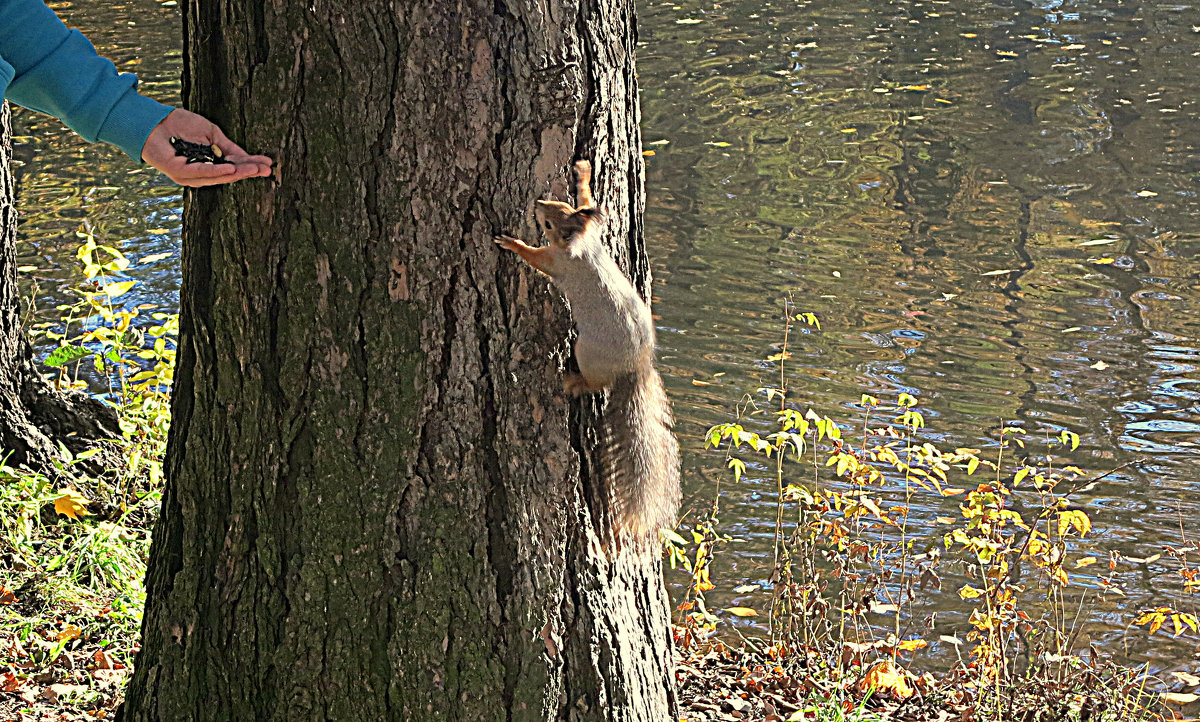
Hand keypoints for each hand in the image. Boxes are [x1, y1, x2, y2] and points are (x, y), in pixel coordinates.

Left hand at [141, 108, 272, 186]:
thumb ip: (227, 147)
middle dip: (249, 171)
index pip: (235, 166)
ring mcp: (191, 175)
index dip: (251, 165)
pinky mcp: (179, 173)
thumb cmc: (181, 125)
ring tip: (254, 169)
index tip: (269, 164)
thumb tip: (246, 158)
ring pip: (218, 176)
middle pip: (229, 174)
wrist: (154, 121)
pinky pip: (201, 173)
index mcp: (211, 163)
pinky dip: (217, 172)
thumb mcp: (211, 134)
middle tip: (266, 170)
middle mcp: (202, 172)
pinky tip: (231, 169)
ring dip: (237, 173)